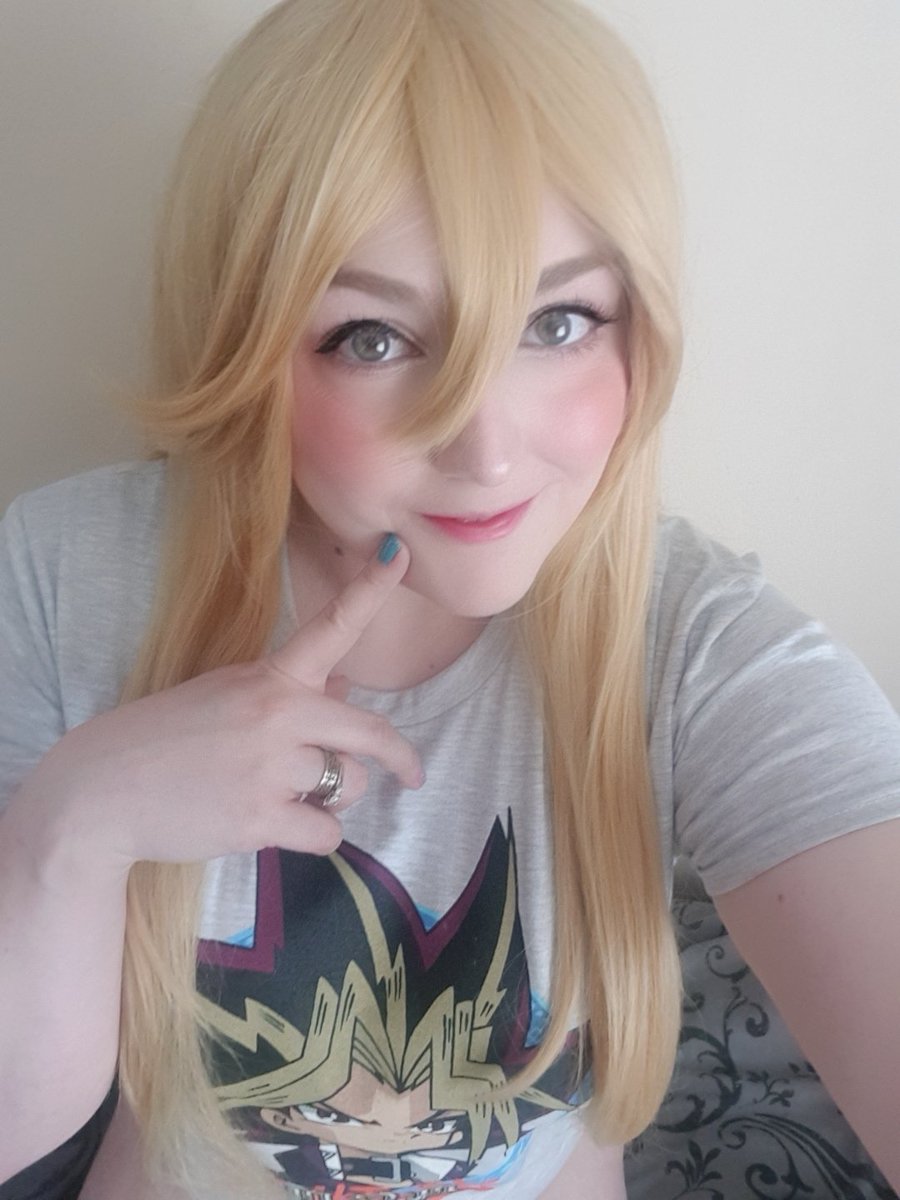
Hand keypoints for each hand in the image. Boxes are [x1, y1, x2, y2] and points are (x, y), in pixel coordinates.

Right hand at [13, 539, 421, 871]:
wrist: (102, 790)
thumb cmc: (165, 737)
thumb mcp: (226, 695)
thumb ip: (289, 692)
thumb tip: (344, 683)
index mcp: (268, 676)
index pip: (330, 627)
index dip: (371, 589)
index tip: (402, 555)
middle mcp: (277, 715)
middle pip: (369, 732)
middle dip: (399, 756)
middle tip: (411, 773)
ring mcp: (269, 769)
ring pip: (349, 787)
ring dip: (333, 798)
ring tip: (291, 797)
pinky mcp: (259, 819)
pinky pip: (326, 833)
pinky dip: (314, 835)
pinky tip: (281, 825)